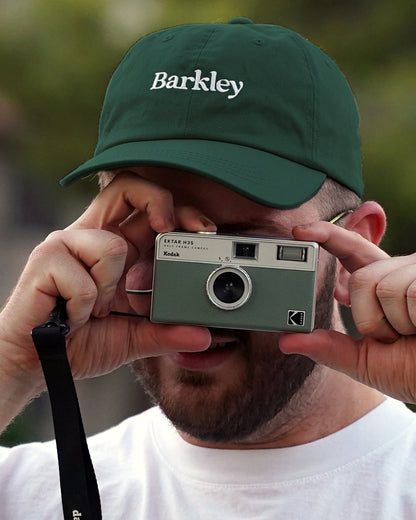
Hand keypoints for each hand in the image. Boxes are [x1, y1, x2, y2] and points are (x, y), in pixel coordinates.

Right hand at [0, 172, 214, 386]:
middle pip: (127, 187)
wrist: (35, 362)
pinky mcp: (46, 259)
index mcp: (112, 246)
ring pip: (113, 246)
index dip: (175, 207)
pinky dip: (86, 308)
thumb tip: (203, 336)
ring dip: (110, 289)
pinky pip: (86, 280)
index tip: (202, 229)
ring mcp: (66, 244)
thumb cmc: (78, 342)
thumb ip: (165, 333)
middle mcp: (90, 236)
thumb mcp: (131, 337)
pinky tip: (72, 316)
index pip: (144, 204)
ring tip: (93, 310)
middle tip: (170, 229)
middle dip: (159, 202)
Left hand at [279, 219, 415, 403]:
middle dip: (372, 318)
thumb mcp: (366, 361)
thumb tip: (286, 341)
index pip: (352, 252)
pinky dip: (415, 320)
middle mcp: (402, 271)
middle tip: (395, 335)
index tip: (300, 230)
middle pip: (361, 280)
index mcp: (384, 284)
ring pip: (383, 288)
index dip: (327, 236)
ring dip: (397, 323)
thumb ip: (329, 349)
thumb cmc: (415, 370)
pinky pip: (409, 294)